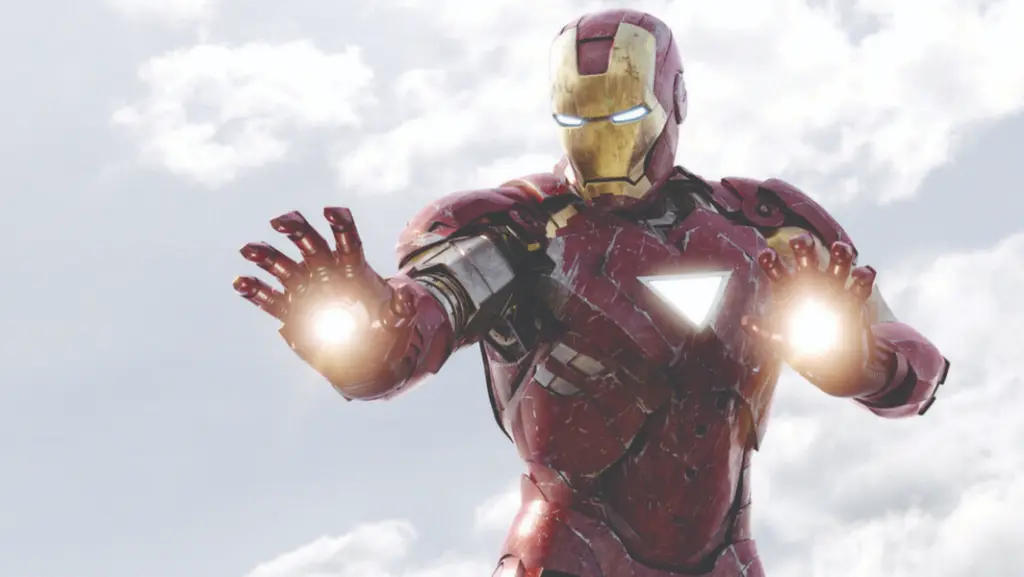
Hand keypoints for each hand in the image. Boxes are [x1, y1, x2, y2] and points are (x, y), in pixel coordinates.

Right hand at [233, 207, 414, 383]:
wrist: (367, 353)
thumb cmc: (384, 330)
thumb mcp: (397, 321)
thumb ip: (400, 310)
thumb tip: (407, 298)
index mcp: (353, 267)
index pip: (347, 240)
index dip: (340, 224)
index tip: (330, 211)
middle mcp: (326, 270)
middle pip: (310, 243)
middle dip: (295, 229)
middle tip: (279, 222)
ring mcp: (306, 287)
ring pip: (283, 264)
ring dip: (265, 255)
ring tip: (248, 250)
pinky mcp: (291, 309)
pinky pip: (270, 298)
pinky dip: (255, 291)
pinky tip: (239, 283)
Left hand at [741, 233, 875, 385]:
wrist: (836, 366)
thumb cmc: (804, 351)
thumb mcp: (781, 343)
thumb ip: (765, 332)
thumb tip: (745, 322)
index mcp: (789, 291)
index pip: (777, 270)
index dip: (771, 261)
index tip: (767, 254)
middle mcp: (812, 283)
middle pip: (807, 256)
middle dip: (804, 245)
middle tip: (800, 241)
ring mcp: (834, 288)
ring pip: (838, 263)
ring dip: (840, 252)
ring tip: (839, 247)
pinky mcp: (854, 300)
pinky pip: (860, 283)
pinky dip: (863, 275)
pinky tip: (862, 274)